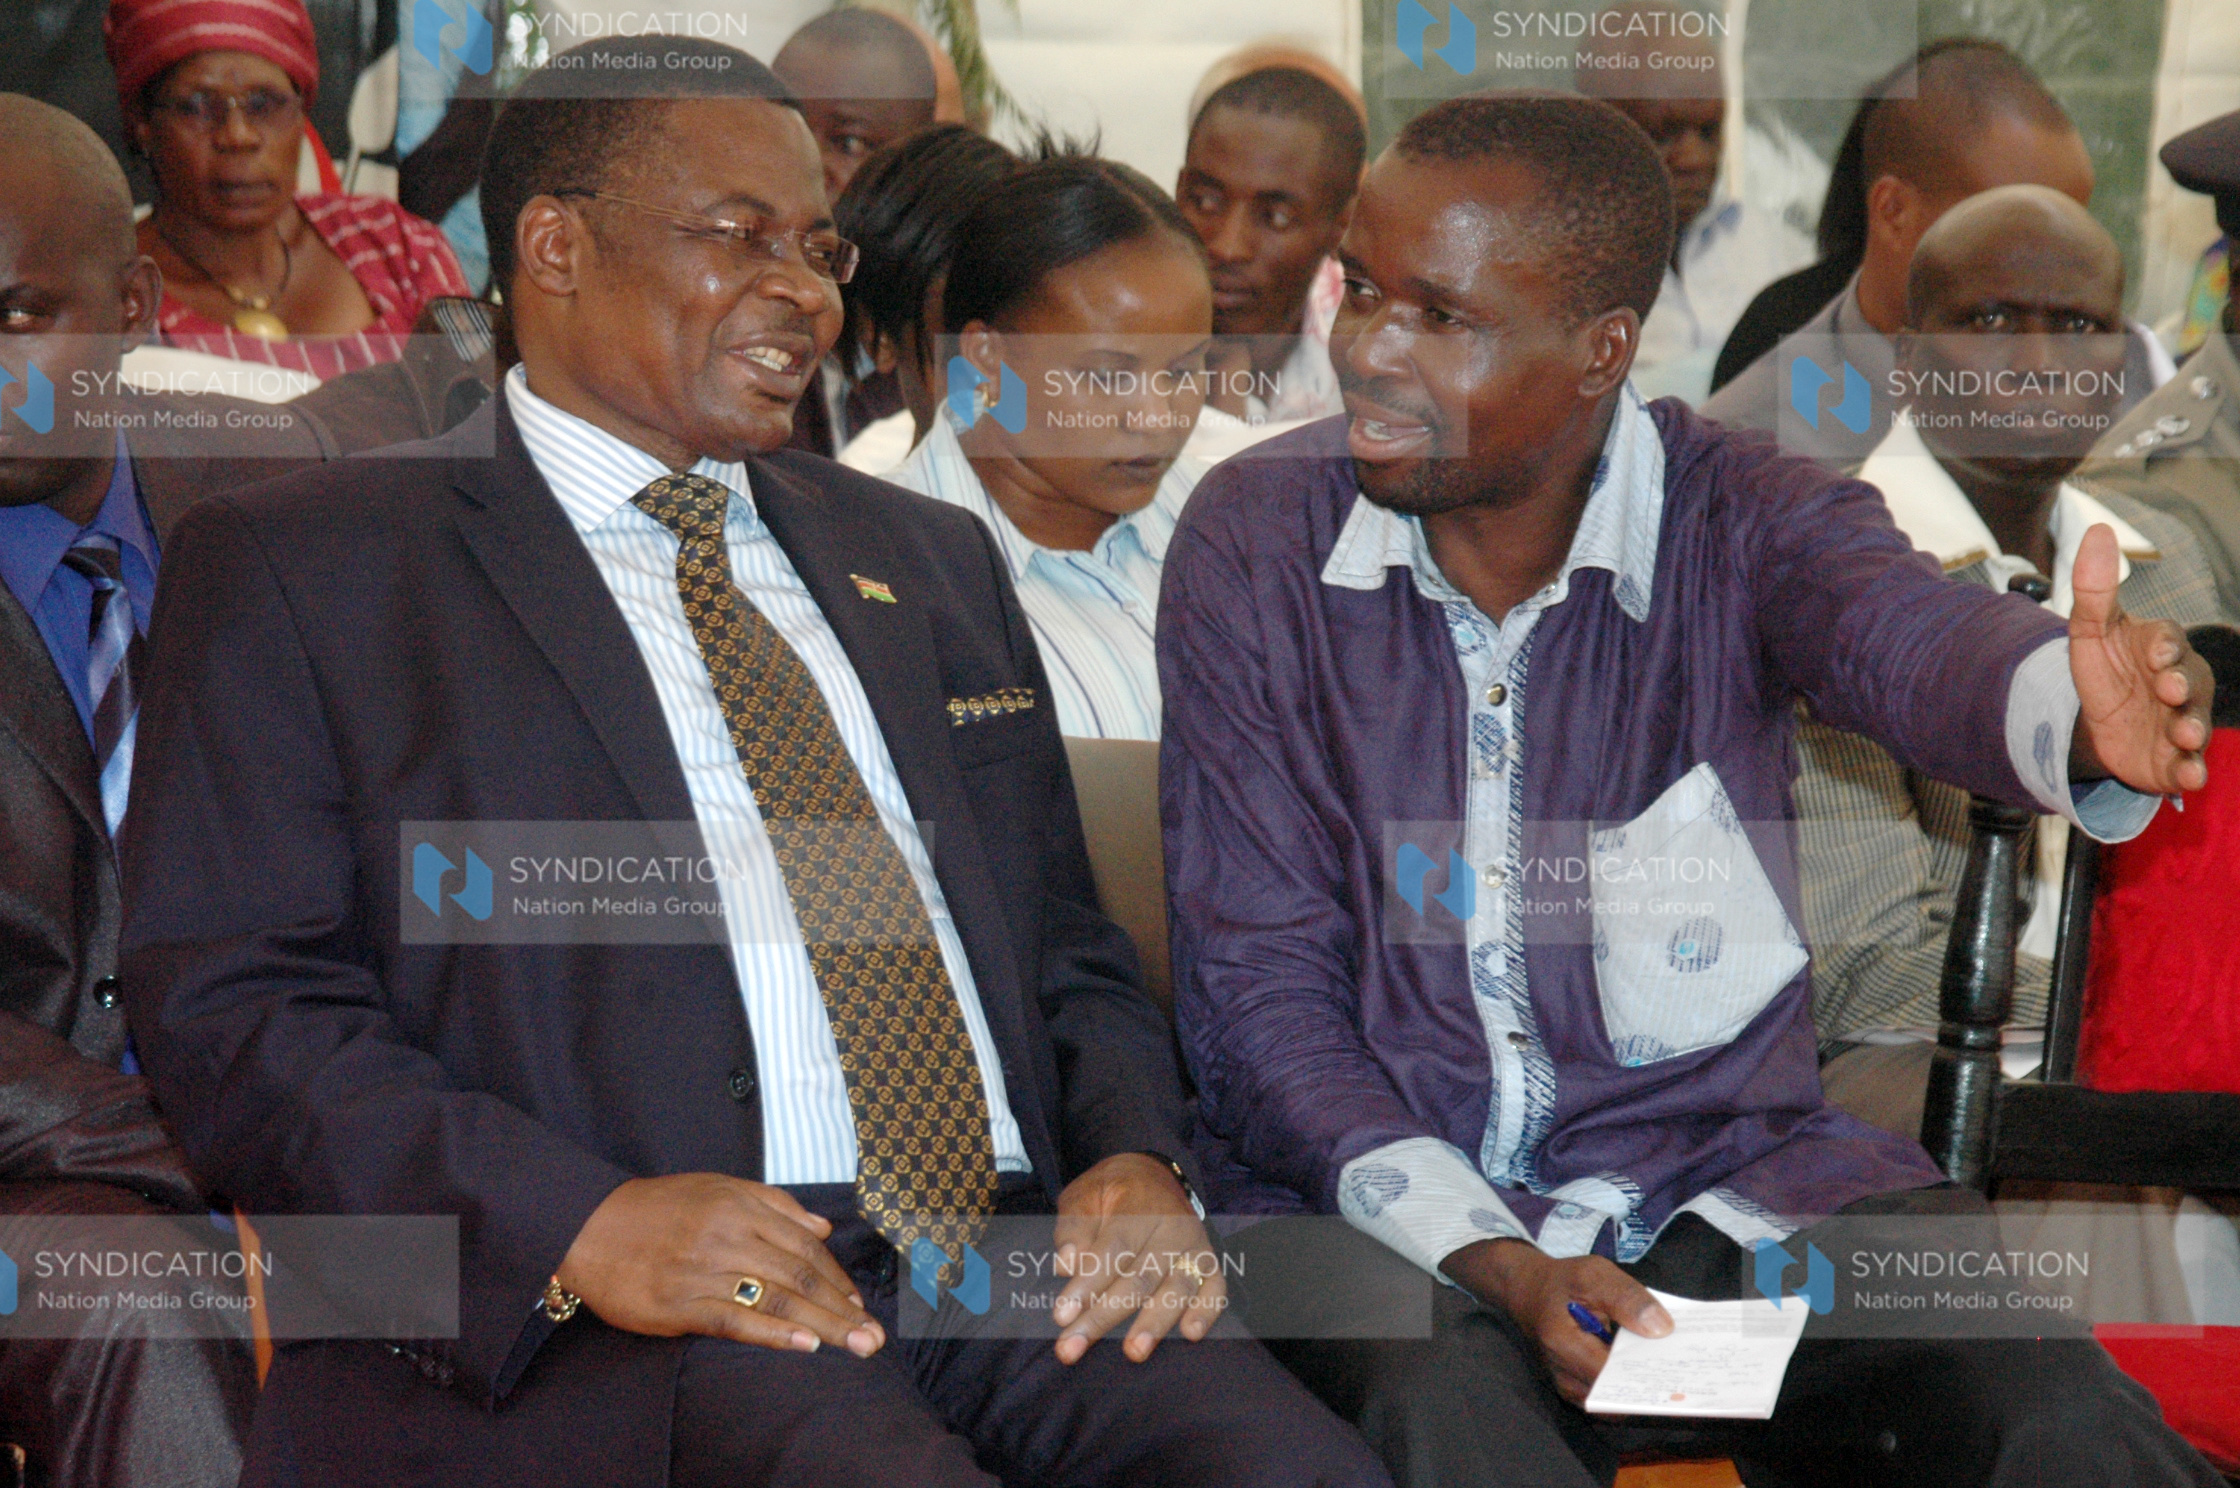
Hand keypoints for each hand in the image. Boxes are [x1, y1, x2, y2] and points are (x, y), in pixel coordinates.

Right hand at [555, 1173, 883, 1356]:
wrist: (588, 1226)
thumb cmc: (657, 1208)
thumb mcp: (717, 1187)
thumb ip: (773, 1205)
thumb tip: (821, 1228)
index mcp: (740, 1206)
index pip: (803, 1245)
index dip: (835, 1276)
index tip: (857, 1302)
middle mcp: (727, 1235)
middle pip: (798, 1275)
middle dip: (840, 1306)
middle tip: (872, 1336)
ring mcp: (703, 1271)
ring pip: (775, 1299)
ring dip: (821, 1325)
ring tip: (853, 1345)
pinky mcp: (678, 1304)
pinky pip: (734, 1321)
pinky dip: (772, 1335)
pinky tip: (803, 1347)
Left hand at [1048, 1153, 1224, 1364]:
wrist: (1152, 1173)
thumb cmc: (1111, 1191)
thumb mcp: (1084, 1196)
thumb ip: (1074, 1228)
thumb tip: (1067, 1265)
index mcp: (1137, 1207)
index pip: (1112, 1250)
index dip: (1087, 1284)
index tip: (1062, 1316)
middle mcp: (1171, 1228)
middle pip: (1139, 1277)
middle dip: (1104, 1316)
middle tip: (1072, 1347)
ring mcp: (1194, 1246)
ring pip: (1176, 1287)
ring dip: (1155, 1322)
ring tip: (1134, 1351)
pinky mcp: (1210, 1262)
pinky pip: (1215, 1289)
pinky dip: (1207, 1311)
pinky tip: (1191, 1334)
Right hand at [1441, 1237, 1670, 1404]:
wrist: (1529, 1292)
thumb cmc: (1562, 1281)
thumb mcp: (1593, 1274)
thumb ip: (1627, 1298)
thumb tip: (1662, 1329)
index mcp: (1563, 1344)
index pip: (1613, 1373)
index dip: (1646, 1371)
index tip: (1677, 1365)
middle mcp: (1563, 1376)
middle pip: (1615, 1393)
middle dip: (1649, 1383)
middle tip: (1682, 1372)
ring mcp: (1567, 1388)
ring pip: (1613, 1401)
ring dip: (1640, 1388)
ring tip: (1669, 1372)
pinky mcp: (1575, 1390)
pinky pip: (1607, 1397)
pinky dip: (1628, 1387)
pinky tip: (1648, 1371)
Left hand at [2069, 522, 2212, 793]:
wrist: (2098, 725)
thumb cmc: (2105, 670)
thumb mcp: (2089, 631)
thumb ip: (2094, 589)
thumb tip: (2097, 531)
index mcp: (2160, 647)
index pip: (2166, 641)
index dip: (2162, 647)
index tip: (2154, 653)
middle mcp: (2180, 683)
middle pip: (2189, 682)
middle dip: (2181, 685)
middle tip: (2168, 689)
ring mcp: (2181, 721)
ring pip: (2194, 724)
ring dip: (2191, 730)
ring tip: (2183, 736)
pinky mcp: (2175, 758)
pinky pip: (2188, 766)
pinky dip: (2189, 772)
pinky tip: (2189, 779)